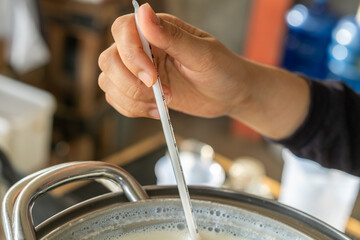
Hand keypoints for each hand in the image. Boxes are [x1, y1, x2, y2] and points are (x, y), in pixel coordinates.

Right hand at [98, 3, 309, 139]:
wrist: (229, 95)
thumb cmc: (223, 70)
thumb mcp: (202, 54)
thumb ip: (172, 36)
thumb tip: (144, 12)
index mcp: (158, 30)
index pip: (123, 30)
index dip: (130, 54)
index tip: (152, 76)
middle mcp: (144, 48)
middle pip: (109, 59)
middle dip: (130, 82)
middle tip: (160, 92)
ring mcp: (140, 71)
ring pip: (109, 81)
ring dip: (132, 98)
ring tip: (163, 102)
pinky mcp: (141, 90)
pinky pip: (117, 99)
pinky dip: (132, 109)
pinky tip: (156, 110)